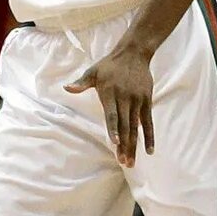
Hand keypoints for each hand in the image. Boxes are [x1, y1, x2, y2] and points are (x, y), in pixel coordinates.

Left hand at [66, 41, 157, 165]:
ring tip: (131, 162)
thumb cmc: (109, 65)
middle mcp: (125, 99)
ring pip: (136, 127)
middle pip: (125, 126)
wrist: (134, 53)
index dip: (113, 129)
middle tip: (123, 162)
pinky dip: (150, 137)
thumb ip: (81, 83)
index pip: (112, 115)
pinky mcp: (147, 102)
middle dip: (124, 145)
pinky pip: (149, 122)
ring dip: (134, 145)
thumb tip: (66, 88)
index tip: (114, 143)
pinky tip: (149, 151)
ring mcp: (137, 101)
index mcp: (110, 93)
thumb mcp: (93, 71)